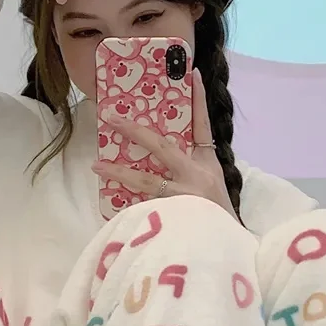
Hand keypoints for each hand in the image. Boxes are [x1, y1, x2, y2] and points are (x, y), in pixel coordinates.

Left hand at [93, 69, 239, 221]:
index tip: (193, 74)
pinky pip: (144, 207)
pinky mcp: (174, 217)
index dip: (198, 99)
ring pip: (146, 179)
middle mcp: (198, 177)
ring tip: (97, 164)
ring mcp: (185, 197)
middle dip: (135, 131)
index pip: (203, 126)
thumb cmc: (218, 222)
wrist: (229, 252)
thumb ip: (192, 173)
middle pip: (163, 146)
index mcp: (209, 167)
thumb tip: (161, 158)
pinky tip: (112, 204)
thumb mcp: (212, 191)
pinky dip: (129, 206)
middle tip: (111, 117)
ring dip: (119, 170)